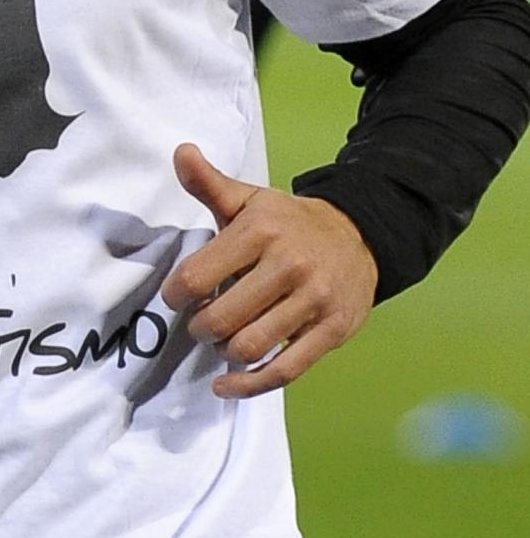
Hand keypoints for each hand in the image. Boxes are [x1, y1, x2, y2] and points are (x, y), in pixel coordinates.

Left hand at [161, 143, 376, 397]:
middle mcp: (289, 266)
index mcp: (260, 232)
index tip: (176, 298)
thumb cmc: (288, 222)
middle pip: (221, 318)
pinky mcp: (334, 331)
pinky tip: (225, 386)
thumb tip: (181, 152)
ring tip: (221, 339)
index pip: (196, 277)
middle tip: (199, 322)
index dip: (176, 295)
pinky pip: (284, 370)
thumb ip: (209, 183)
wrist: (361, 234)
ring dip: (223, 351)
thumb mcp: (248, 199)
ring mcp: (314, 301)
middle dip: (199, 327)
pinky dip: (249, 385)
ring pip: (250, 346)